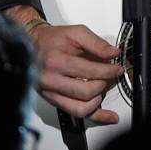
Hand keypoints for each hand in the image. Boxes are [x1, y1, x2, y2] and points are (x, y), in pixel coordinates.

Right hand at [6, 6, 122, 122]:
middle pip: (86, 91)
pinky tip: (108, 116)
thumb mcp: (76, 33)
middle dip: (104, 84)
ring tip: (103, 89)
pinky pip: (76, 113)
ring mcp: (51, 93)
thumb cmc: (52, 40)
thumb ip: (96, 43)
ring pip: (81, 108)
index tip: (117, 69)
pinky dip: (95, 116)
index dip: (109, 71)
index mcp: (57, 61)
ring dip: (98, 100)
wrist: (32, 46)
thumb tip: (114, 53)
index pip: (89, 71)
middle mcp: (52, 80)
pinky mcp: (54, 101)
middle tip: (111, 76)